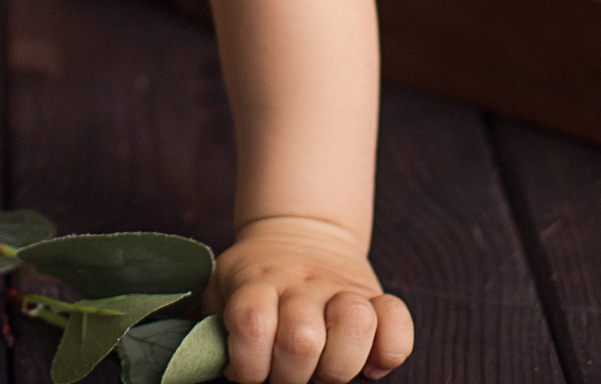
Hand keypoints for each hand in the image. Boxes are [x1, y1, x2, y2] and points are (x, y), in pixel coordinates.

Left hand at [210, 216, 413, 382]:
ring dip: (338, 365)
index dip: (248, 362)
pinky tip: (370, 363)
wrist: (296, 231)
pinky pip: (399, 322)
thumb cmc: (251, 282)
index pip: (252, 323)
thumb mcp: (219, 292)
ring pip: (355, 326)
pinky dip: (390, 351)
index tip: (247, 370)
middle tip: (286, 373)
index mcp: (256, 282)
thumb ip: (210, 327)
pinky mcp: (375, 296)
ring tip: (324, 369)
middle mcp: (300, 283)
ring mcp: (341, 288)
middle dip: (291, 375)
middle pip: (302, 339)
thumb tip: (202, 362)